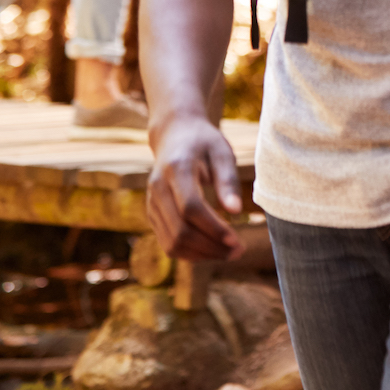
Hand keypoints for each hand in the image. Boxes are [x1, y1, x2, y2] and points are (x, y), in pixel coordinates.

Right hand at [147, 115, 243, 261]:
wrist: (175, 134)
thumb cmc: (204, 142)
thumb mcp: (222, 152)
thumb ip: (227, 180)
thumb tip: (236, 211)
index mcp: (176, 169)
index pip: (190, 208)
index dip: (213, 228)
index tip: (236, 240)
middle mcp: (158, 189)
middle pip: (179, 231)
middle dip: (210, 247)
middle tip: (238, 251)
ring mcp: (152, 203)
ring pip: (171, 243)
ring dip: (201, 255)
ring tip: (228, 253)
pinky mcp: (153, 214)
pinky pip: (168, 242)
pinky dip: (190, 252)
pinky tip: (213, 249)